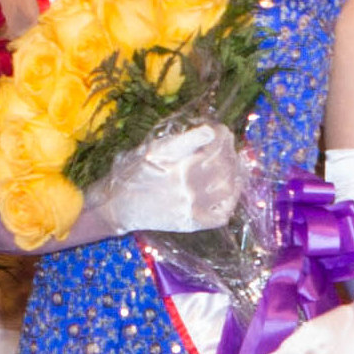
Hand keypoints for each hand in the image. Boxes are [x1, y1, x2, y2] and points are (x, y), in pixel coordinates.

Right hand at [81, 120, 247, 243]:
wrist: (118, 206)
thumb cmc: (134, 173)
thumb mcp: (151, 148)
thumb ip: (179, 141)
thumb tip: (210, 133)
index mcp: (169, 156)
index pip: (205, 136)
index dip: (217, 131)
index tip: (216, 131)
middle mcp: (182, 179)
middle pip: (220, 159)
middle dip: (228, 147)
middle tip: (227, 144)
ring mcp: (189, 203)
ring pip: (227, 184)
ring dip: (235, 171)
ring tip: (233, 164)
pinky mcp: (191, 222)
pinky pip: (222, 213)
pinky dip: (232, 199)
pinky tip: (230, 189)